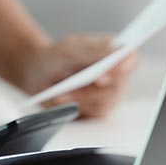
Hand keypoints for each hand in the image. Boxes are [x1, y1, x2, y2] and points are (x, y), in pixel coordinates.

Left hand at [19, 35, 138, 117]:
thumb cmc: (53, 58)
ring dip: (81, 99)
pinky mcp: (95, 108)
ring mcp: (106, 93)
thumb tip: (119, 51)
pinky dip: (75, 108)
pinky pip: (93, 114)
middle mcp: (113, 74)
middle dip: (94, 89)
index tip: (103, 74)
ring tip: (60, 94)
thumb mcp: (68, 50)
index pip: (130, 60)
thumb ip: (92, 52)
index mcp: (111, 52)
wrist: (35, 74)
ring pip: (106, 103)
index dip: (123, 67)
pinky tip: (60, 100)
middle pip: (118, 87)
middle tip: (75, 87)